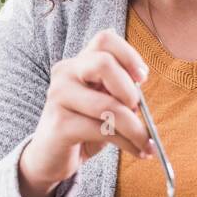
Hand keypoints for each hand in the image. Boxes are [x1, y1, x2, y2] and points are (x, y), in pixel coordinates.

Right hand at [19, 28, 153, 196]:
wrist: (50, 156)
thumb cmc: (83, 127)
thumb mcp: (103, 102)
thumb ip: (118, 89)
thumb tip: (141, 83)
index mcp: (78, 63)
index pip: (105, 39)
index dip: (129, 55)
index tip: (142, 79)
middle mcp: (65, 73)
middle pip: (104, 63)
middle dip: (129, 90)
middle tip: (137, 110)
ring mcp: (59, 97)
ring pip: (108, 105)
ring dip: (135, 128)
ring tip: (145, 142)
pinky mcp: (60, 124)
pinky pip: (102, 130)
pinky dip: (127, 143)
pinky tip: (136, 150)